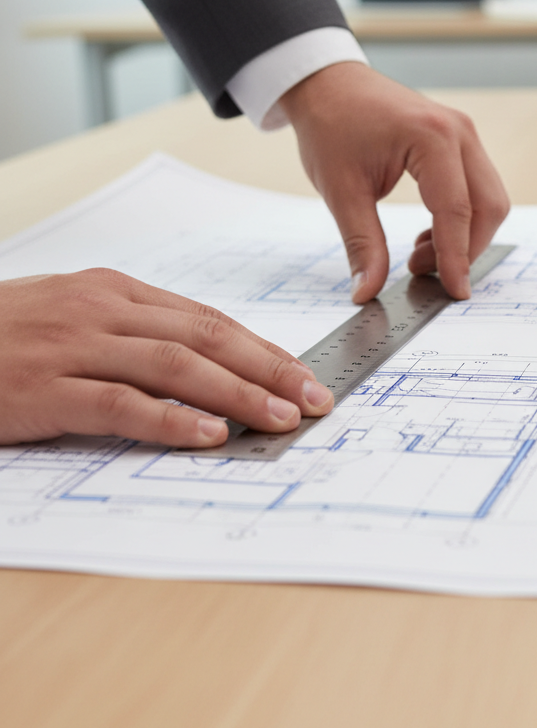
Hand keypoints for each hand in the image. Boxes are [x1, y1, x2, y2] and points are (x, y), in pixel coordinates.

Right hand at [0, 270, 334, 447]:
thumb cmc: (2, 336)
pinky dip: (169, 420)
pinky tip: (208, 435)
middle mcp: (102, 311)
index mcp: (115, 292)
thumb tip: (207, 373)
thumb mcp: (73, 319)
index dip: (263, 349)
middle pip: (207, 338)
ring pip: (175, 367)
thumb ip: (134, 337)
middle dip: (270, 369)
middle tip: (315, 398)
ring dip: (238, 394)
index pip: (209, 320)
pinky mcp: (43, 388)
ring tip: (282, 419)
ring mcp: (72, 347)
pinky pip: (119, 404)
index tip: (304, 374)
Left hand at [281, 62, 509, 302]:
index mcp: (431, 137)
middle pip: (488, 206)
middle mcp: (458, 131)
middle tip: (423, 273)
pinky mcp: (460, 140)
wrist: (327, 83)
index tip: (455, 293)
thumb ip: (362, 244)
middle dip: (465, 248)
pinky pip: (478, 188)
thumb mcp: (341, 191)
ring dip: (465, 235)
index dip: (457, 257)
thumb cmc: (331, 126)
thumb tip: (367, 291)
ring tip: (419, 255)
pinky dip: (462, 218)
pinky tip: (427, 235)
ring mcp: (464, 133)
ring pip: (489, 199)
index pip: (455, 210)